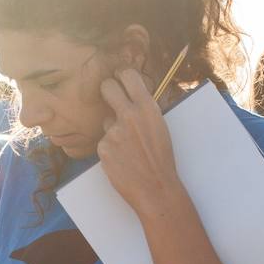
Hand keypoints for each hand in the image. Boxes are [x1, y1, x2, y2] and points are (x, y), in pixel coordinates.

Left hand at [97, 69, 183, 215]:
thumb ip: (143, 111)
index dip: (121, 76)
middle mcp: (129, 115)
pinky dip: (110, 150)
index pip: (128, 75)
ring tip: (128, 149)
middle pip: (107, 87)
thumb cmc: (160, 159)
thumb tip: (129, 97)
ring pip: (106, 121)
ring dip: (113, 131)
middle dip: (107, 89)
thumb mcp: (159, 127)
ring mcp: (114, 132)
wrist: (156, 187)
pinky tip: (122, 161)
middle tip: (110, 97)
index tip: (119, 79)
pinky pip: (103, 142)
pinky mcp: (103, 148)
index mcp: (148, 108)